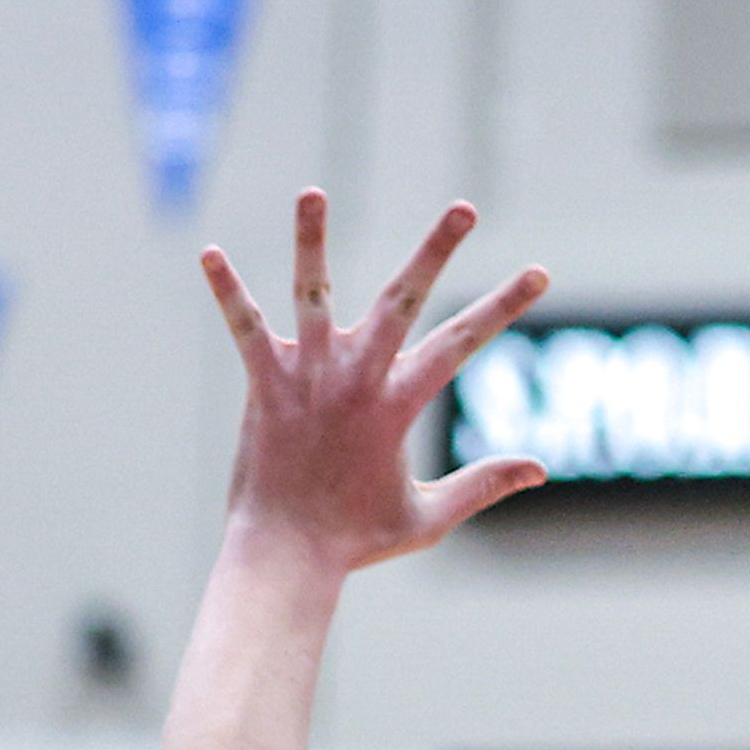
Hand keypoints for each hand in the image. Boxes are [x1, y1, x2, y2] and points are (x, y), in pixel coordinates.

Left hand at [199, 189, 550, 573]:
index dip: (504, 307)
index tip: (538, 273)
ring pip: (313, 294)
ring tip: (313, 192)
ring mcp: (309, 378)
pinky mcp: (266, 386)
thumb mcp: (428, 518)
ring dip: (313, 241)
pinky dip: (228, 292)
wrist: (286, 557)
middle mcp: (358, 380)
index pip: (462, 343)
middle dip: (437, 251)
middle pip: (403, 300)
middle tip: (465, 207)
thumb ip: (482, 485)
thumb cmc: (355, 540)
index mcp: (399, 405)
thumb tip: (539, 469)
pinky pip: (245, 329)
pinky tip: (210, 253)